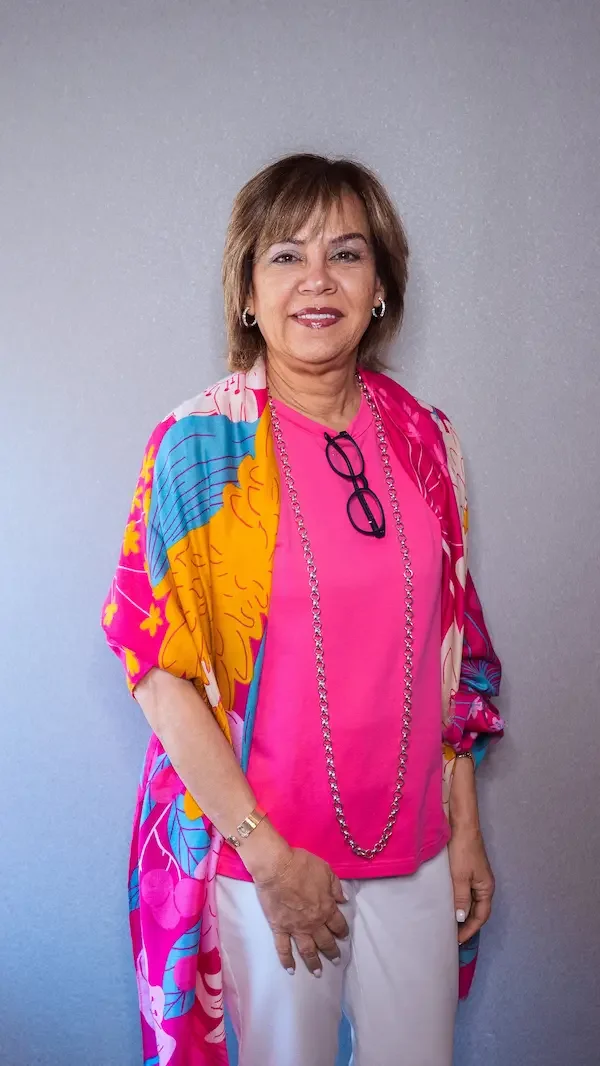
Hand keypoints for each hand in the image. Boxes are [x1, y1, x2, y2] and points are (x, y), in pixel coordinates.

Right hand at [254, 847, 348, 975]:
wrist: (277, 868)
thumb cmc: (302, 865)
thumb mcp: (326, 870)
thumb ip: (336, 887)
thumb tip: (344, 900)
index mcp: (326, 908)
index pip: (338, 924)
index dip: (342, 931)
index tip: (344, 937)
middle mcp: (314, 922)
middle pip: (325, 941)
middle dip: (332, 951)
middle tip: (336, 960)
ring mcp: (296, 928)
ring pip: (308, 950)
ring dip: (314, 963)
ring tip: (318, 973)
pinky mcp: (279, 928)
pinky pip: (283, 948)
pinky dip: (287, 961)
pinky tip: (291, 970)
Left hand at [448, 827, 494, 944]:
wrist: (461, 826)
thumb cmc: (463, 851)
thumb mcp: (460, 877)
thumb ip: (461, 899)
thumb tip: (461, 919)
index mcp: (486, 888)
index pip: (481, 916)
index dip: (470, 930)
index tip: (457, 940)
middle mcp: (484, 885)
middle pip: (477, 911)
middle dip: (467, 925)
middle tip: (452, 936)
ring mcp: (476, 878)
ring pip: (471, 902)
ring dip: (463, 914)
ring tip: (449, 925)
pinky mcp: (468, 871)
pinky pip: (465, 893)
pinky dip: (459, 902)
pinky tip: (449, 905)